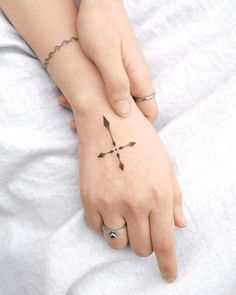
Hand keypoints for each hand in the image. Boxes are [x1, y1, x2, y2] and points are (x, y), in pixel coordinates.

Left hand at [76, 0, 157, 121]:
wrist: (96, 2)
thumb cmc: (100, 25)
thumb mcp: (105, 54)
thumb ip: (117, 83)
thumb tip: (125, 113)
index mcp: (138, 79)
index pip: (149, 113)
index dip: (137, 128)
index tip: (117, 135)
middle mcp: (134, 80)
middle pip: (132, 113)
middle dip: (111, 122)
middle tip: (84, 124)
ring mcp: (124, 76)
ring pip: (116, 104)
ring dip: (97, 110)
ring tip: (70, 109)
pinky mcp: (113, 72)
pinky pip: (106, 92)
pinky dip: (92, 98)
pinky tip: (71, 97)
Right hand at [76, 101, 185, 282]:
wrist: (108, 120)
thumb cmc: (141, 140)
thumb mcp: (165, 166)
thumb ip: (174, 198)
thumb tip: (180, 225)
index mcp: (158, 196)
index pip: (164, 243)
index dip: (168, 264)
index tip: (169, 275)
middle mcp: (135, 204)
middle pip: (141, 248)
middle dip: (146, 242)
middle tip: (144, 225)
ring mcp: (110, 203)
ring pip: (119, 244)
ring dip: (126, 236)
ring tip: (126, 216)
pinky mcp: (89, 200)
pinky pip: (99, 228)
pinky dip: (107, 223)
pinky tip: (110, 204)